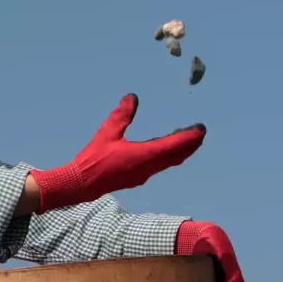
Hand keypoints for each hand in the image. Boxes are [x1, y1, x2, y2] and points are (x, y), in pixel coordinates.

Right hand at [31, 94, 205, 212]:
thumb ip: (121, 115)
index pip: (173, 146)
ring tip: (189, 142)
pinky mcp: (137, 177)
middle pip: (176, 156)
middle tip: (200, 135)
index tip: (200, 130)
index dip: (188, 137)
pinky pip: (160, 166)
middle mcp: (148, 167)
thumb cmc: (94, 159)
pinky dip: (169, 157)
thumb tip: (132, 98)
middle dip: (190, 146)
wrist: (82, 183)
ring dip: (180, 152)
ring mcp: (143, 174)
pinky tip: (165, 151)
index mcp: (144, 156)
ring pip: (169, 163)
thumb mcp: (107, 133)